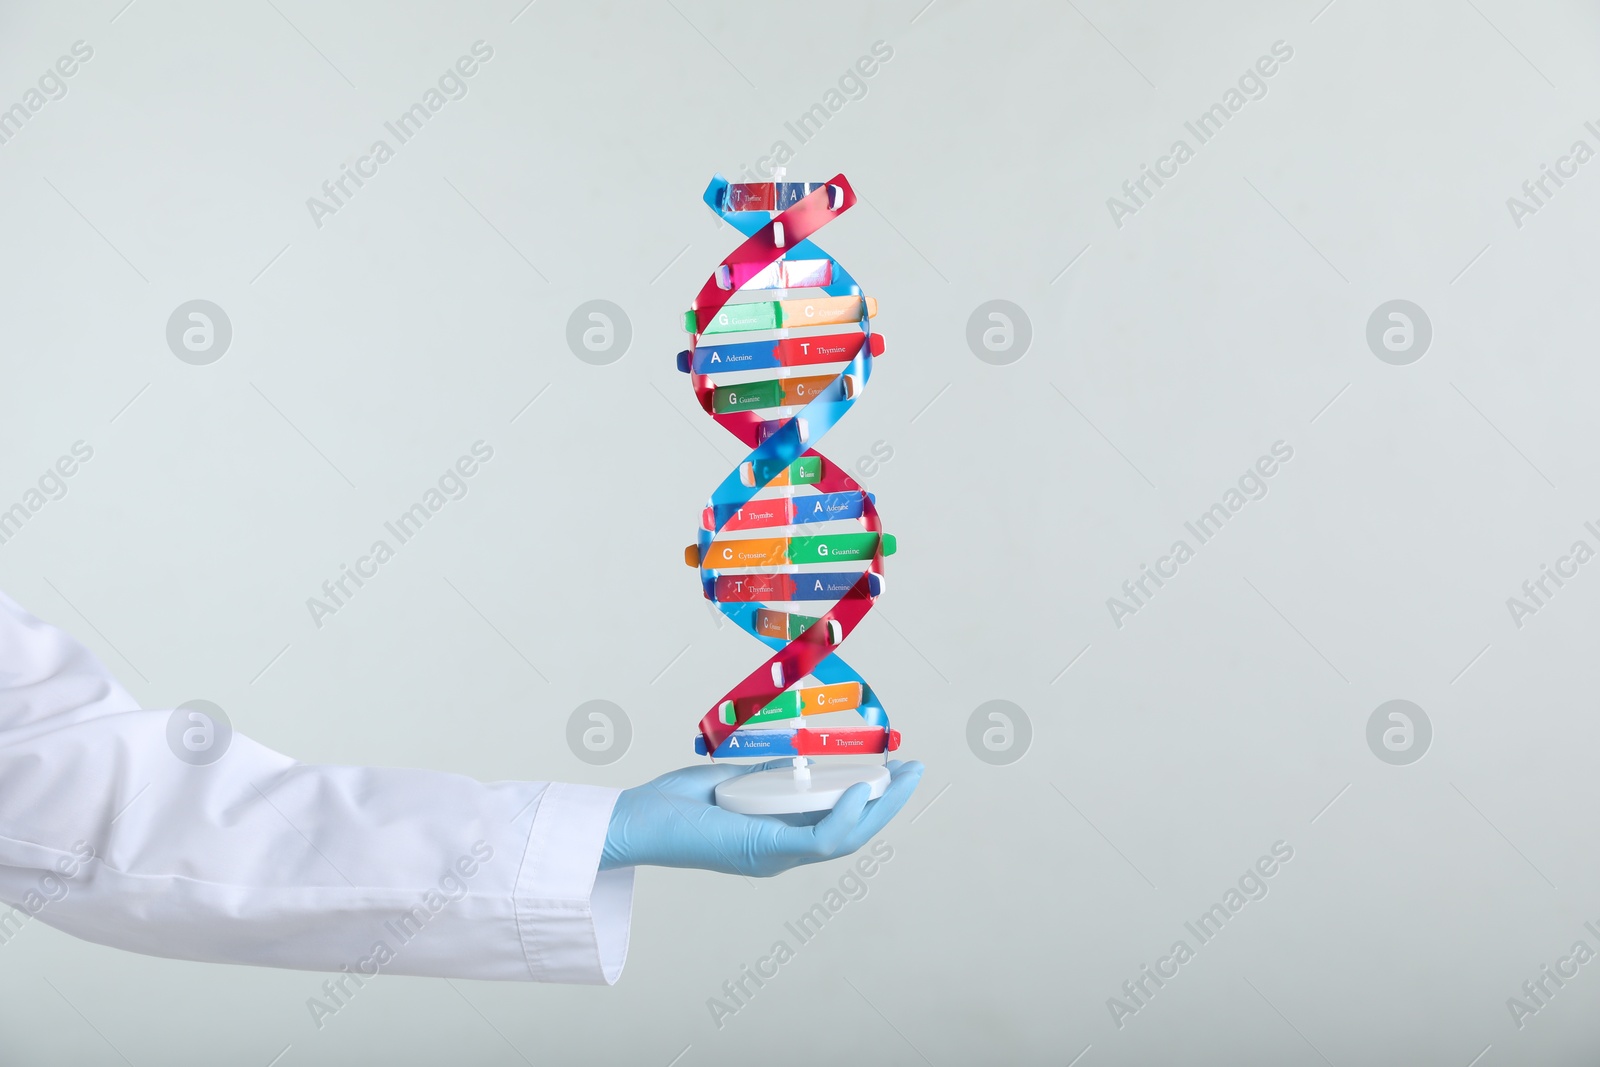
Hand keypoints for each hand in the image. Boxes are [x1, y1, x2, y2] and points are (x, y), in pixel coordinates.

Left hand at [600, 759, 922, 876]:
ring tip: (902, 777)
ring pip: (844, 839)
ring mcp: (773, 856)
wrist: (633, 823)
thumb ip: (763, 776)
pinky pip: (817, 839)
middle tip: (915, 770)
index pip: (836, 823)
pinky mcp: (761, 850)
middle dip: (889, 803)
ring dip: (879, 808)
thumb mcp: (728, 781)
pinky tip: (858, 789)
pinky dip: (843, 817)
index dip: (870, 800)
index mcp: (775, 838)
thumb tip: (794, 758)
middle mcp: (780, 853)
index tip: (893, 769)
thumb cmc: (671, 805)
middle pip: (852, 833)